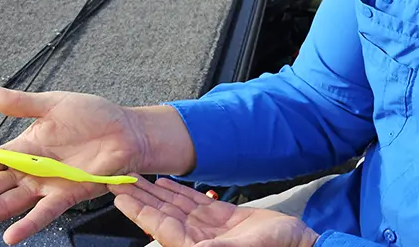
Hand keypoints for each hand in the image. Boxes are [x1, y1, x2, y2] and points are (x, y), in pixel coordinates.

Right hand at [0, 86, 142, 244]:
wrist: (128, 130)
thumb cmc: (94, 116)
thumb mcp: (54, 103)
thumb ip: (22, 104)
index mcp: (22, 148)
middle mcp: (30, 171)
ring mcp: (47, 185)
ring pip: (6, 206)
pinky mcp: (68, 194)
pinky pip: (44, 213)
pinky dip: (28, 225)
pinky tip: (10, 236)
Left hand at [113, 177, 319, 246]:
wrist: (298, 243)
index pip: (161, 227)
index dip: (140, 212)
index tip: (122, 198)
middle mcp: (197, 238)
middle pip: (161, 215)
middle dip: (140, 198)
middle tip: (120, 180)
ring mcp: (207, 227)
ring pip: (173, 206)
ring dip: (154, 192)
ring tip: (136, 177)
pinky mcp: (219, 217)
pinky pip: (192, 201)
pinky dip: (177, 191)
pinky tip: (164, 182)